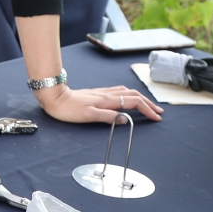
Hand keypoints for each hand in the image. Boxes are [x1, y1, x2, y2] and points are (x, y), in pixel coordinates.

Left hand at [37, 84, 162, 123]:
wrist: (54, 97)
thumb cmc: (68, 109)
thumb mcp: (88, 115)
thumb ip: (108, 117)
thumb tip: (126, 119)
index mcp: (107, 100)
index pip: (134, 102)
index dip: (147, 110)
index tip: (156, 118)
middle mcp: (107, 94)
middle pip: (134, 95)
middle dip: (148, 103)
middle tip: (158, 112)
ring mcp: (102, 92)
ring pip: (127, 92)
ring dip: (140, 98)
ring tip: (148, 105)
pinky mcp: (96, 93)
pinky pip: (119, 91)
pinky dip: (129, 95)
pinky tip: (127, 97)